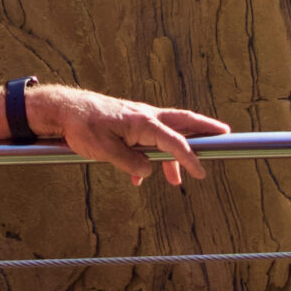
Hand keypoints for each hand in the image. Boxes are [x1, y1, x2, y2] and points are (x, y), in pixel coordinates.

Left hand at [28, 86, 231, 185]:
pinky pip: (148, 140)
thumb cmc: (83, 126)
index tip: (201, 172)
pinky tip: (140, 177)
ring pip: (166, 134)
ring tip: (178, 180)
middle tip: (226, 133)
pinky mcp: (129, 123)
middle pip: (182, 121)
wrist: (64, 110)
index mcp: (143, 121)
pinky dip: (150, 157)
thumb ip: (130, 162)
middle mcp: (145, 116)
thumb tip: (150, 172)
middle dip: (205, 128)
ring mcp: (138, 118)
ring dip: (174, 156)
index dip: (190, 158)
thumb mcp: (104, 150)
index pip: (174, 141)